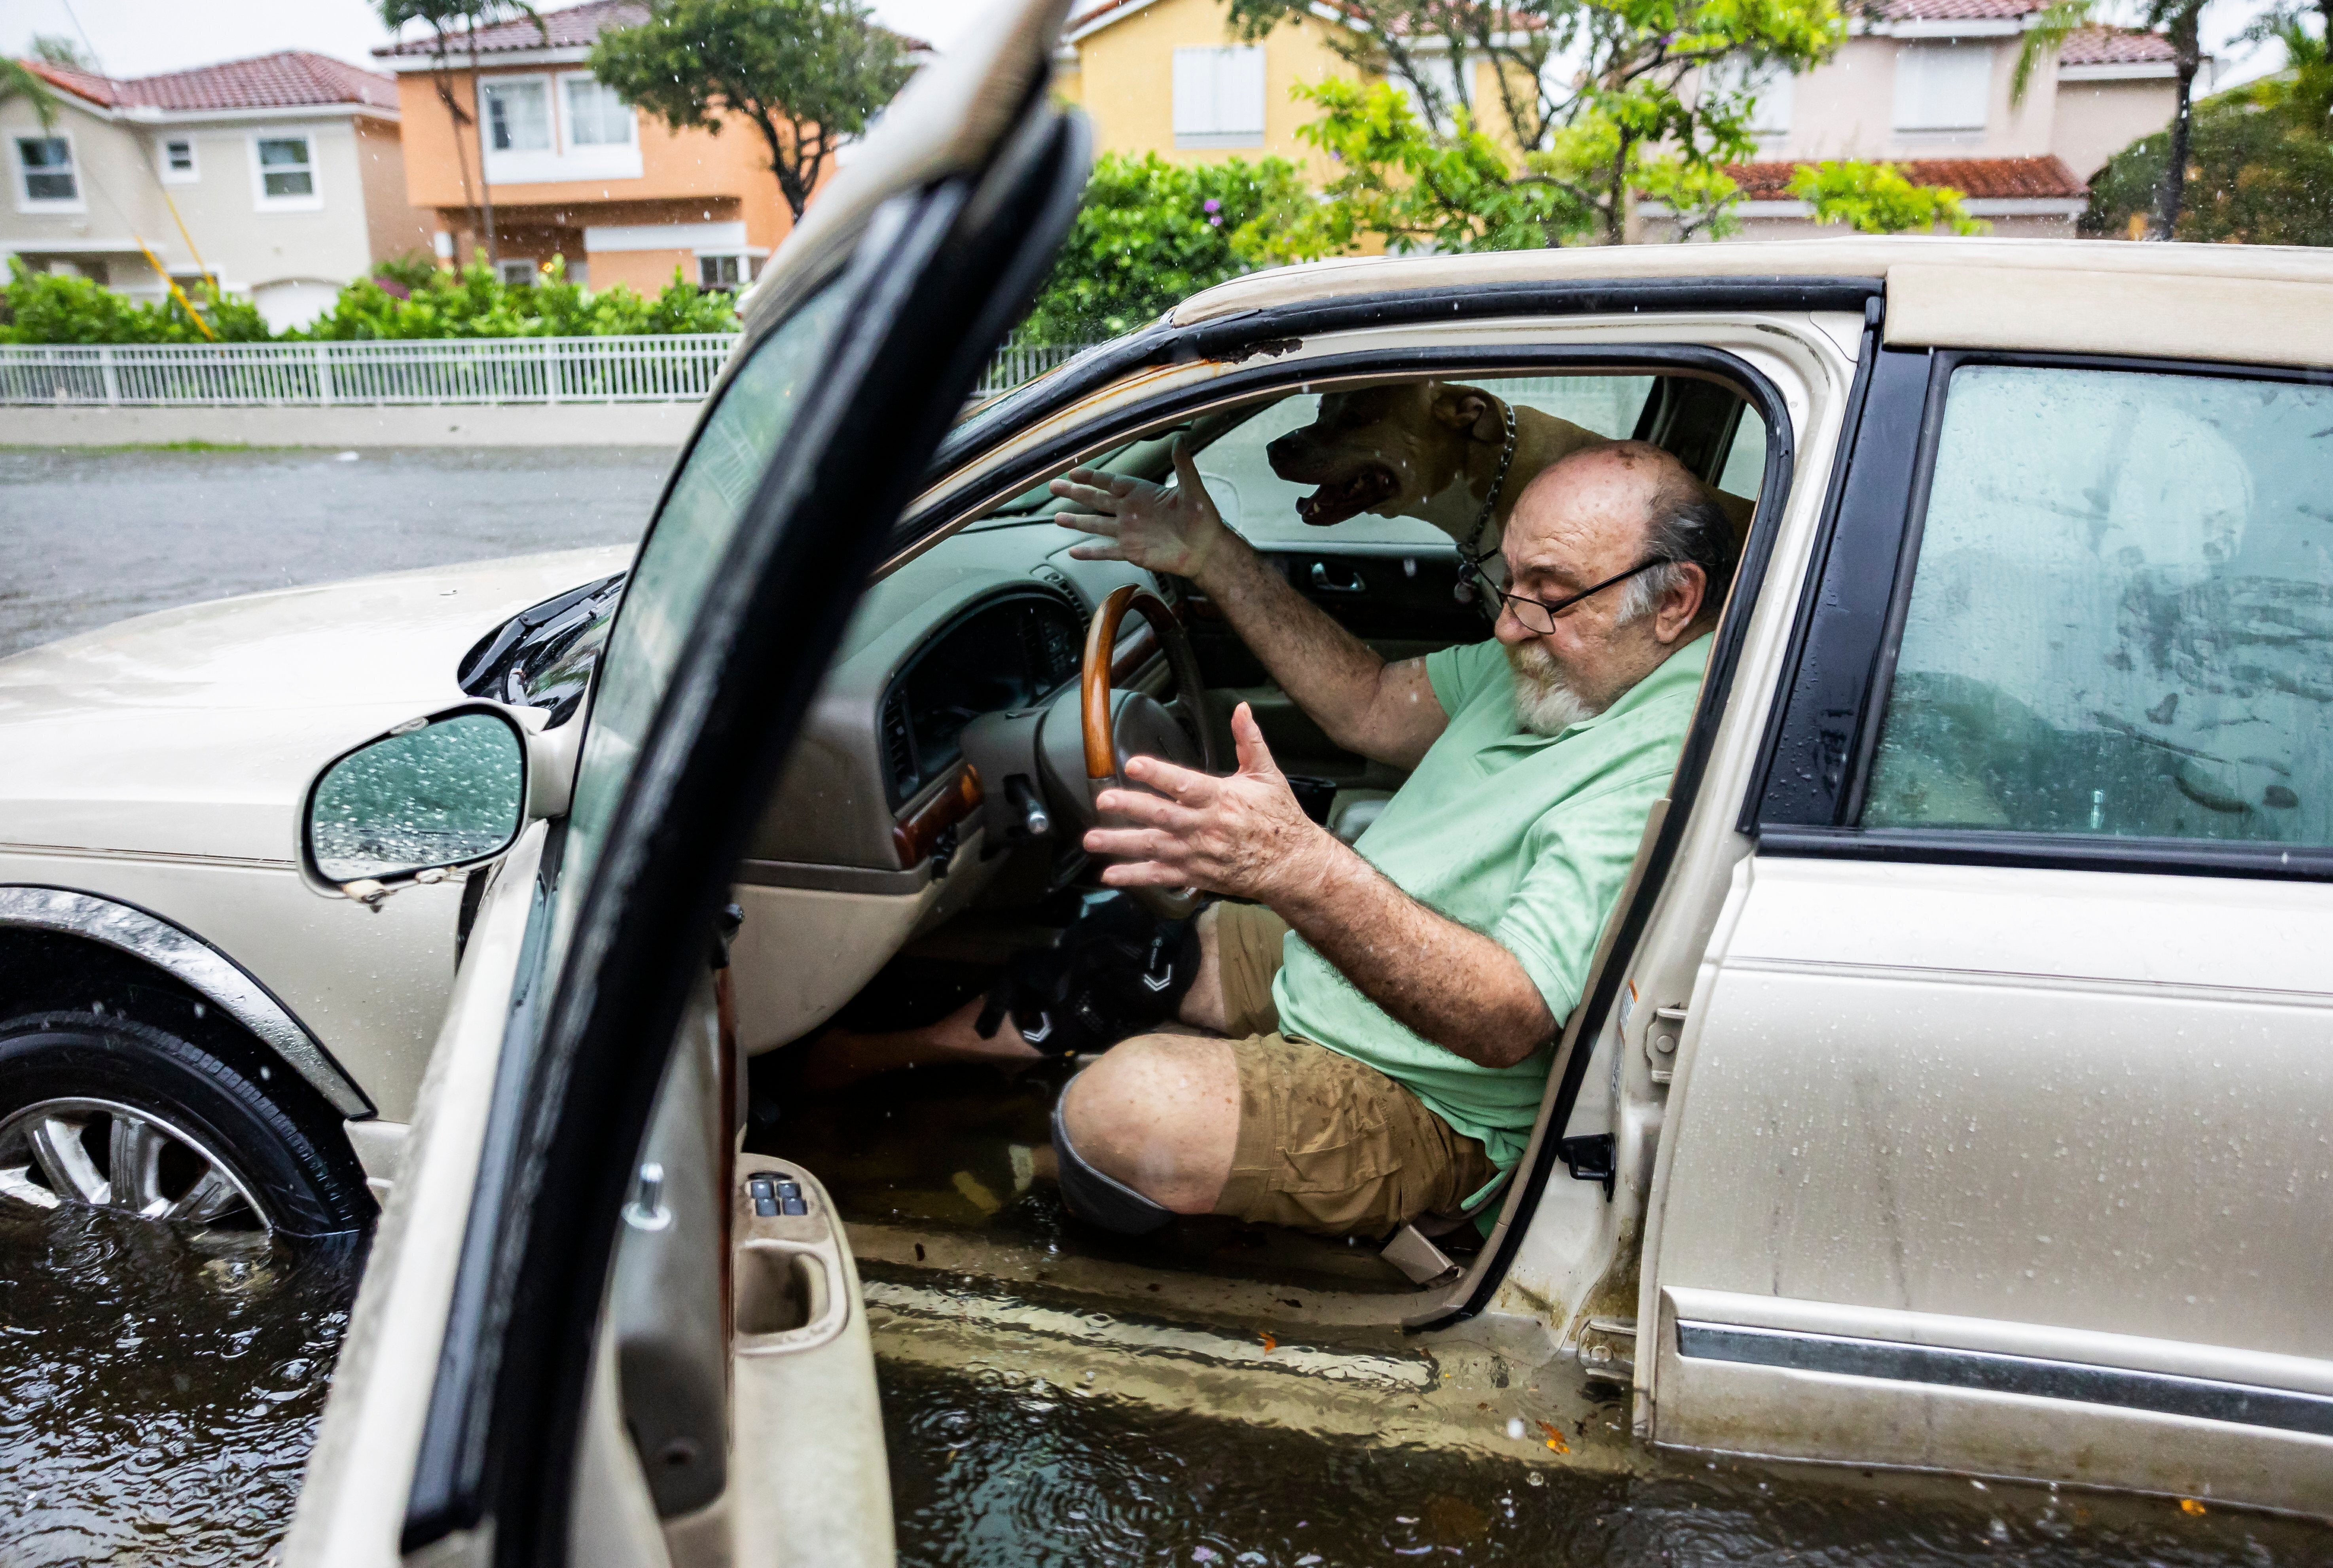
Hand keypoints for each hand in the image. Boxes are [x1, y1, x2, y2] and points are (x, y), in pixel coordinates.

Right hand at [1051, 439, 1231, 581]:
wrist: (1206, 549)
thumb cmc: (1202, 518)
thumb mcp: (1193, 490)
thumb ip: (1183, 467)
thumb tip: (1181, 440)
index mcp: (1142, 493)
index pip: (1111, 481)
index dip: (1093, 476)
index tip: (1074, 470)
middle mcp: (1130, 511)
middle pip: (1096, 499)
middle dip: (1075, 492)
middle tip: (1053, 485)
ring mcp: (1128, 532)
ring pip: (1096, 524)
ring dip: (1076, 521)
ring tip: (1057, 517)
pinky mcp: (1131, 552)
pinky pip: (1106, 551)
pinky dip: (1090, 552)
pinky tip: (1073, 551)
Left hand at [1082, 703, 1337, 903]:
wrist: (1292, 864)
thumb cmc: (1279, 819)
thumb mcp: (1267, 775)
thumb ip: (1249, 741)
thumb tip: (1240, 709)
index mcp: (1222, 799)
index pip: (1185, 784)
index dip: (1159, 774)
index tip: (1133, 764)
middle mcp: (1206, 828)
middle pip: (1163, 816)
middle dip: (1131, 807)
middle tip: (1103, 800)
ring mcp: (1198, 854)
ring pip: (1155, 847)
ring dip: (1121, 843)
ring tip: (1092, 839)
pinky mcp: (1196, 874)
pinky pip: (1161, 876)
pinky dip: (1135, 876)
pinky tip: (1110, 874)